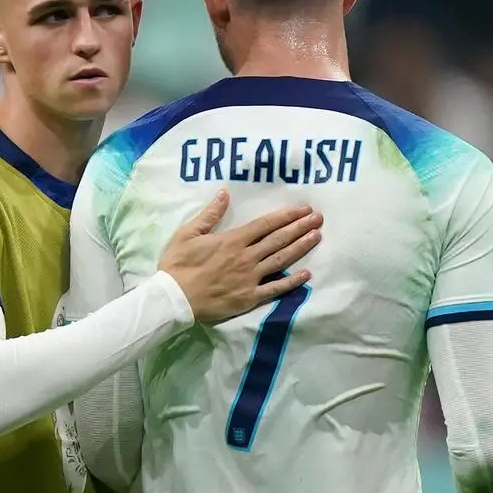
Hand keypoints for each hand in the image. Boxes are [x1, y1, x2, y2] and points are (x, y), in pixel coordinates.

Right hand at [158, 191, 321, 325]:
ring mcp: (250, 278)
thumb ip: (210, 214)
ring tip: (317, 236)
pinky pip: (275, 289)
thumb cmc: (178, 264)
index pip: (266, 224)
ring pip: (280, 260)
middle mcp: (246, 257)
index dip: (287, 215)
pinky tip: (306, 274)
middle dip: (300, 227)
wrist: (174, 298)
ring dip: (300, 247)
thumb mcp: (188, 233)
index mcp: (233, 240)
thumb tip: (225, 193)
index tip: (303, 209)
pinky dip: (292, 282)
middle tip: (319, 218)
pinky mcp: (249, 298)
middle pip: (278, 239)